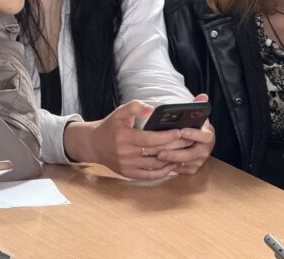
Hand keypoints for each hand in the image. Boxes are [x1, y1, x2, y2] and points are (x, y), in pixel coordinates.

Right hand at [63, 100, 187, 179]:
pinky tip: (173, 165)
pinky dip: (163, 172)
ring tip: (185, 151)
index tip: (181, 131)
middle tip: (189, 140)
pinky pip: (149, 176)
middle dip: (175, 146)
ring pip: (155, 165)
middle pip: (156, 152)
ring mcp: (127, 166)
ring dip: (172, 159)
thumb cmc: (111, 126)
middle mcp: (126, 154)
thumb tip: (151, 109)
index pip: (150, 139)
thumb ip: (135, 107)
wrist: (94, 144)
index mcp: (125, 138)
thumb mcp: (120, 112)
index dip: (167, 136)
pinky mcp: (129, 174)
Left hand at [156, 94, 215, 174]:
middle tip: (161, 150)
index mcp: (208, 135)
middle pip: (192, 154)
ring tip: (157, 156)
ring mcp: (199, 161)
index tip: (181, 130)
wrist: (198, 140)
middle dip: (176, 153)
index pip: (204, 136)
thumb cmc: (194, 126)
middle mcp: (205, 150)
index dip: (193, 134)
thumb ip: (197, 105)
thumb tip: (202, 96)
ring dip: (171, 160)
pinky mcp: (192, 169)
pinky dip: (171, 167)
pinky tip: (159, 164)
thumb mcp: (196, 115)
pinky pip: (181, 170)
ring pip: (185, 163)